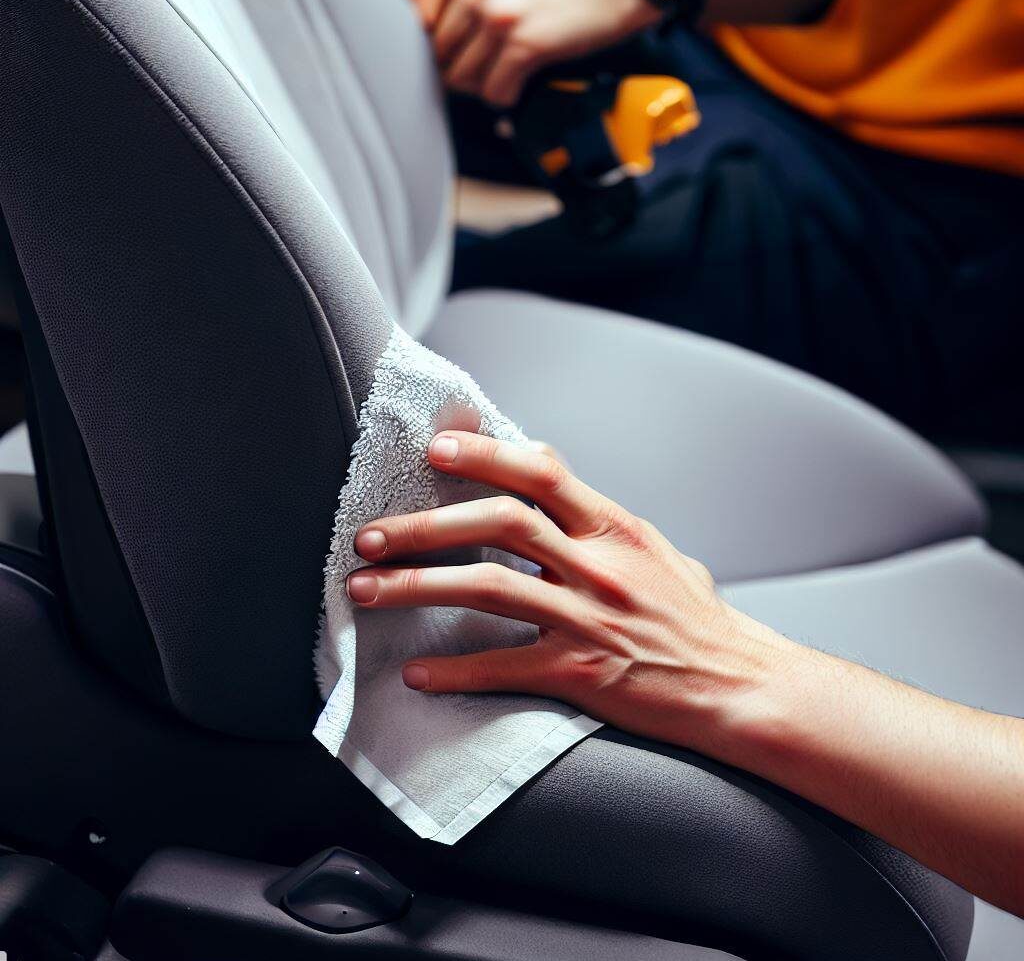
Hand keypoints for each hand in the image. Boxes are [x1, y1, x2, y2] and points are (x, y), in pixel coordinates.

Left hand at [347, 430, 796, 751]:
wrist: (740, 686)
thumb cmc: (700, 622)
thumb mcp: (659, 554)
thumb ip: (605, 527)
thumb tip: (561, 504)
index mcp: (615, 528)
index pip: (541, 472)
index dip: (485, 455)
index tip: (436, 448)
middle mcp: (598, 565)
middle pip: (499, 524)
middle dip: (425, 525)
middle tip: (369, 533)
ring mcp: (588, 618)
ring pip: (487, 588)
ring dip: (417, 586)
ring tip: (365, 589)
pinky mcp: (581, 672)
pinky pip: (504, 666)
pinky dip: (454, 669)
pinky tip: (415, 673)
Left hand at [408, 0, 661, 106]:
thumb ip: (462, 0)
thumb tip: (430, 45)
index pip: (416, 18)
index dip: (434, 43)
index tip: (453, 49)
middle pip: (440, 57)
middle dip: (461, 69)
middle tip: (490, 62)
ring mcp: (497, 17)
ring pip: (464, 80)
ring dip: (485, 84)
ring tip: (508, 67)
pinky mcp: (523, 45)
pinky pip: (494, 92)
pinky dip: (507, 94)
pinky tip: (523, 77)